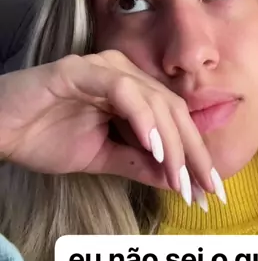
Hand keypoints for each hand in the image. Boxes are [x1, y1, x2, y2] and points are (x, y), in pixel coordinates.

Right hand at [0, 50, 222, 205]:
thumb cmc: (43, 137)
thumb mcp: (101, 158)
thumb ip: (139, 164)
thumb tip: (179, 182)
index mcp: (131, 88)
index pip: (175, 119)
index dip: (196, 154)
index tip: (211, 191)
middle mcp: (123, 72)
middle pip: (173, 110)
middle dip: (194, 152)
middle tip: (207, 190)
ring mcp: (102, 68)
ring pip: (153, 101)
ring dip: (171, 144)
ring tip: (180, 179)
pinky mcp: (79, 71)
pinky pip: (121, 91)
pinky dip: (141, 118)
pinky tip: (154, 148)